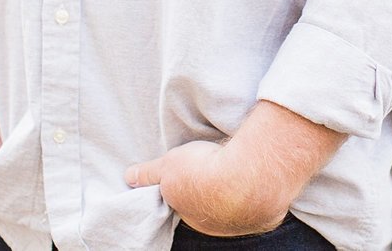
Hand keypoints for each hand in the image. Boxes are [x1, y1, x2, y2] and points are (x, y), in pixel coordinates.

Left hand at [125, 139, 287, 236]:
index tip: (189, 174)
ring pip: (232, 209)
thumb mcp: (168, 165)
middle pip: (206, 209)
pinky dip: (254, 194)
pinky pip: (257, 207)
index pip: (181, 204)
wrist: (248, 175)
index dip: (184, 189)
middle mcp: (212, 226)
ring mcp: (239, 224)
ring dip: (231, 193)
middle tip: (210, 170)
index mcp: (188, 215)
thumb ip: (148, 173)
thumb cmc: (205, 170)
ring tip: (234, 169)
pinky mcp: (263, 217)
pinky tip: (254, 178)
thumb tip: (129, 177)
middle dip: (207, 193)